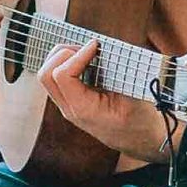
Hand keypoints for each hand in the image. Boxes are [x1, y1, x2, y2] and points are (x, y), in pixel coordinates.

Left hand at [39, 40, 172, 160]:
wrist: (139, 140)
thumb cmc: (140, 121)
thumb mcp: (136, 96)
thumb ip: (121, 73)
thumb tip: (110, 49)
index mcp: (83, 110)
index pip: (62, 76)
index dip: (77, 55)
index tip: (96, 46)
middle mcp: (69, 108)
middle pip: (46, 74)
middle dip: (64, 54)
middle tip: (89, 49)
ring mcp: (67, 105)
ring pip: (47, 75)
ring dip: (64, 57)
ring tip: (87, 52)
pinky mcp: (70, 100)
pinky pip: (56, 77)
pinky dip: (67, 62)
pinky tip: (87, 59)